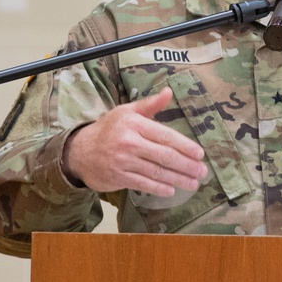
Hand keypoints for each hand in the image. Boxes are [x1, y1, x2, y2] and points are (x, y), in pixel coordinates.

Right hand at [63, 88, 207, 196]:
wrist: (79, 151)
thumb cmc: (109, 129)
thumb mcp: (127, 112)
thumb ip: (150, 105)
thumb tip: (169, 92)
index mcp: (134, 124)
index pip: (165, 136)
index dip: (185, 146)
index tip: (200, 154)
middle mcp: (129, 142)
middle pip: (164, 155)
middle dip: (186, 165)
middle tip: (202, 171)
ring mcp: (123, 161)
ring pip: (156, 171)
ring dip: (178, 178)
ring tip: (194, 183)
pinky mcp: (118, 177)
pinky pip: (143, 183)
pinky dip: (159, 187)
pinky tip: (172, 189)